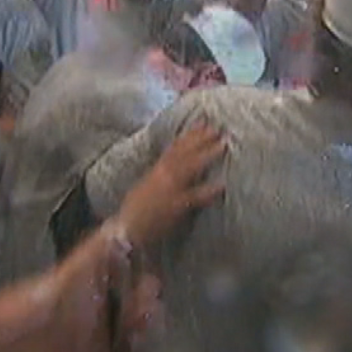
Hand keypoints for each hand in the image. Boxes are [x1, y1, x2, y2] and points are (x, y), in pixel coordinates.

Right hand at [117, 124, 226, 248]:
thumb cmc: (135, 211)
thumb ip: (160, 175)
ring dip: (208, 154)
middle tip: (218, 128)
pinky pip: (195, 196)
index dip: (190, 134)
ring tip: (224, 145)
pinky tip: (222, 185)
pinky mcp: (176, 205)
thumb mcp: (145, 186)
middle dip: (201, 138)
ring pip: (191, 166)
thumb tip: (173, 166)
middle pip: (185, 152)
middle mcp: (163, 175)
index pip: (175, 147)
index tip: (203, 122)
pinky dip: (209, 190)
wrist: (127, 229)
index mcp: (157, 170)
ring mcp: (171, 188)